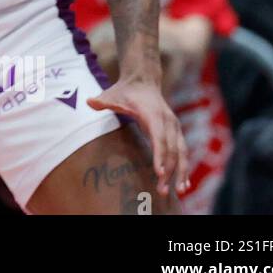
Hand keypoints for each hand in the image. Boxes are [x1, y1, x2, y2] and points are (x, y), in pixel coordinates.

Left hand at [87, 74, 188, 196]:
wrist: (143, 80)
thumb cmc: (125, 91)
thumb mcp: (112, 94)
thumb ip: (102, 101)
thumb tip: (88, 102)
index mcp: (153, 114)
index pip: (159, 137)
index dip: (160, 155)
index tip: (159, 172)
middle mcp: (168, 121)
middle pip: (171, 149)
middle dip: (169, 171)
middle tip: (162, 190)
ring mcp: (174, 127)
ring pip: (181, 153)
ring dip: (181, 172)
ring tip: (180, 192)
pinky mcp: (176, 132)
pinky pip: (182, 152)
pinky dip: (183, 167)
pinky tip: (183, 184)